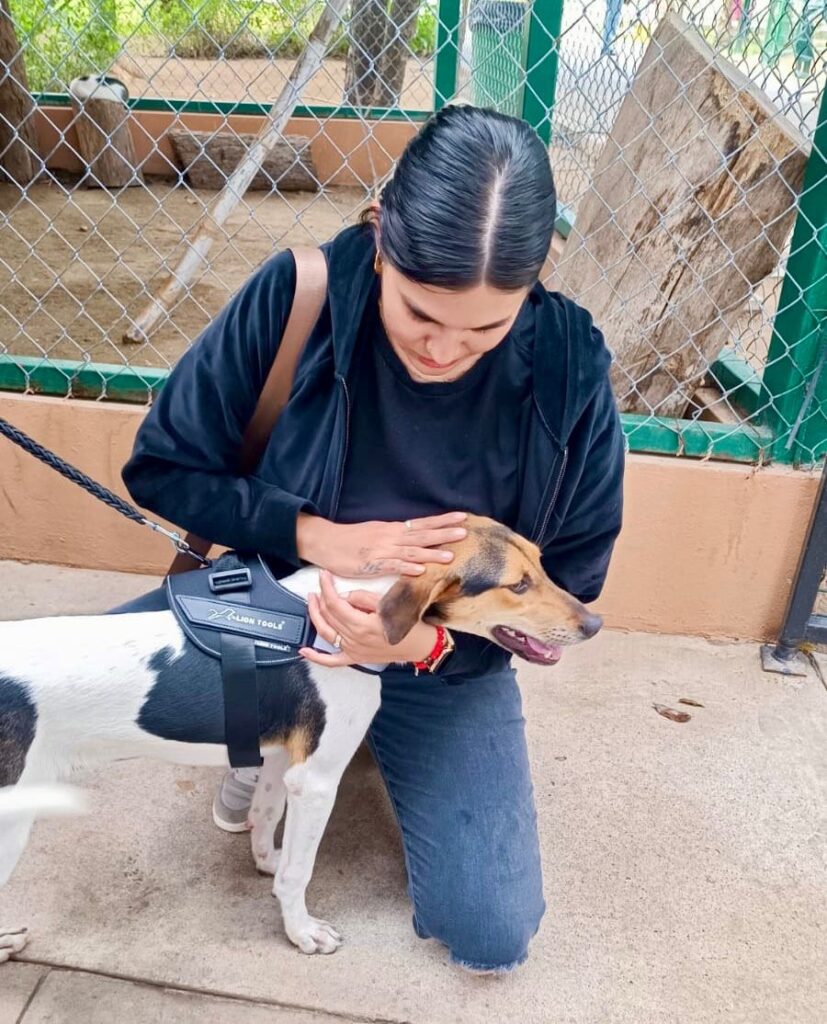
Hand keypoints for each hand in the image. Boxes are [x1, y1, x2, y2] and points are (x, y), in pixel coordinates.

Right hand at [296, 511, 466, 577]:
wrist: (325, 541)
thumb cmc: (350, 539)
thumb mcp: (376, 532)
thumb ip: (395, 536)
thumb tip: (415, 537)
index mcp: (392, 529)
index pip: (422, 523)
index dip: (443, 521)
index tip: (462, 517)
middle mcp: (390, 536)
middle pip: (422, 534)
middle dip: (444, 533)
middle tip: (465, 531)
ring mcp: (382, 550)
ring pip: (411, 550)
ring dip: (431, 552)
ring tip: (450, 554)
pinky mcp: (372, 564)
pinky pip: (392, 565)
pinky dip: (407, 566)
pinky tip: (420, 569)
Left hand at [299, 570, 437, 666]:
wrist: (422, 646)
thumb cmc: (409, 623)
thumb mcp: (388, 604)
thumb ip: (362, 598)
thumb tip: (343, 596)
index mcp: (361, 624)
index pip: (335, 602)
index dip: (326, 587)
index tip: (324, 575)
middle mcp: (353, 639)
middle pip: (328, 615)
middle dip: (320, 597)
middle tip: (319, 584)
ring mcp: (353, 651)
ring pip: (325, 632)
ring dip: (315, 616)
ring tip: (311, 601)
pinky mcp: (356, 658)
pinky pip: (332, 661)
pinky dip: (316, 658)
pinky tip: (304, 651)